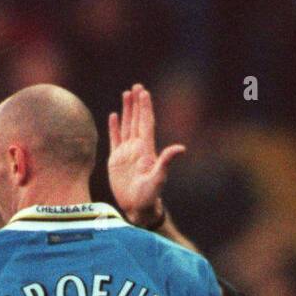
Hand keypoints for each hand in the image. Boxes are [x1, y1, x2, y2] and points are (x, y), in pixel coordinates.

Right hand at [108, 83, 184, 225]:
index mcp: (146, 150)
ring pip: (127, 126)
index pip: (146, 124)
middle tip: (137, 86)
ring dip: (127, 110)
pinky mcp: (116, 160)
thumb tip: (180, 148)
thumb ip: (166, 162)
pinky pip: (115, 139)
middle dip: (137, 103)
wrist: (137, 209)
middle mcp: (137, 148)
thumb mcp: (158, 178)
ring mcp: (126, 153)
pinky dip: (114, 127)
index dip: (145, 108)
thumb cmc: (150, 196)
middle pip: (137, 120)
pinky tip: (114, 115)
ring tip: (126, 94)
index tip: (144, 92)